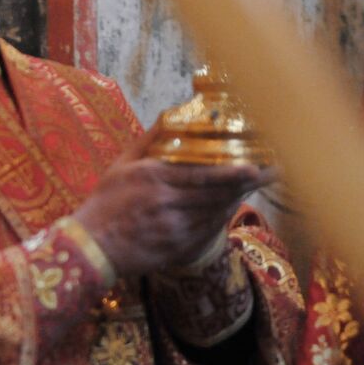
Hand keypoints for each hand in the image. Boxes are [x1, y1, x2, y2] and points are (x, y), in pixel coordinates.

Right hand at [73, 134, 272, 276]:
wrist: (91, 247)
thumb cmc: (104, 203)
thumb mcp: (121, 166)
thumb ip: (148, 140)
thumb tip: (170, 116)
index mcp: (153, 178)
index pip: (203, 174)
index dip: (233, 173)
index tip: (255, 165)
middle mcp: (167, 203)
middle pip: (218, 193)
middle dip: (247, 184)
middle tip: (272, 172)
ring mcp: (175, 228)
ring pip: (217, 212)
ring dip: (238, 199)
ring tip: (255, 186)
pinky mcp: (178, 248)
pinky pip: (210, 231)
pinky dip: (222, 218)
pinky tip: (230, 207)